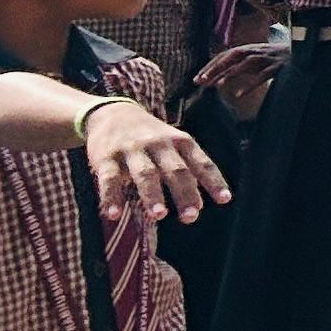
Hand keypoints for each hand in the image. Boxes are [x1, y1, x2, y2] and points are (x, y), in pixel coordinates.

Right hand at [77, 100, 225, 225]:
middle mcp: (159, 144)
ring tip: (159, 215)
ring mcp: (133, 150)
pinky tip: (114, 215)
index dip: (213, 181)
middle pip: (176, 170)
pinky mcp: (106, 158)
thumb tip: (203, 205)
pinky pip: (109, 179)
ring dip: (153, 195)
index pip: (201, 163)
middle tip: (191, 217)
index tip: (224, 200)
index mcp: (181, 141)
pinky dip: (111, 197)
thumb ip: (188, 169)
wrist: (113, 113)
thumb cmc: (152, 137)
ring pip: (145, 173)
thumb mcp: (175, 144)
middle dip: (184, 193)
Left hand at [187, 40, 283, 111]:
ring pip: (246, 63)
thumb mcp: (255, 60)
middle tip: (201, 80)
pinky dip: (251, 84)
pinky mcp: (278, 67)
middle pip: (232, 55)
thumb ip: (238, 67)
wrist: (305, 53)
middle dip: (216, 67)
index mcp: (249, 49)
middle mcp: (256, 51)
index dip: (211, 65)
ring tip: (218, 84)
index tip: (197, 78)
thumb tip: (216, 79)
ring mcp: (267, 58)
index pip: (225, 55)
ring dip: (231, 72)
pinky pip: (262, 75)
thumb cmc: (276, 59)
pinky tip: (239, 94)